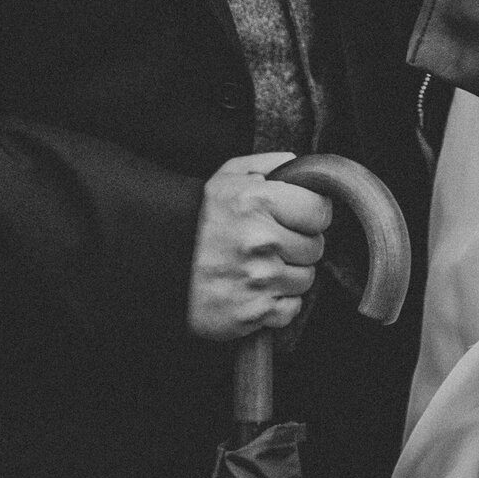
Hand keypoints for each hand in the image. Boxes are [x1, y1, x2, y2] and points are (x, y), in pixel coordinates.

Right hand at [187, 152, 332, 341]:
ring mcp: (258, 279)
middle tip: (272, 242)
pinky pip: (291, 308)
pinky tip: (255, 288)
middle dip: (298, 244)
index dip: (311, 213)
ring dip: (288, 273)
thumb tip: (299, 166)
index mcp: (258, 201)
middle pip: (315, 247)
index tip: (298, 217)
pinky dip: (278, 302)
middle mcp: (260, 240)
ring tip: (259, 265)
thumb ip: (267, 165)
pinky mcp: (253, 312)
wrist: (159, 263)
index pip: (320, 211)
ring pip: (305, 279)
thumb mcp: (226, 177)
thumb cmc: (197, 219)